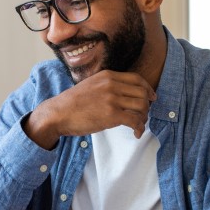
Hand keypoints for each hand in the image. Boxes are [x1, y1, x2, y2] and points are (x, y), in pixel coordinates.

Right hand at [25, 70, 156, 148]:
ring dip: (144, 118)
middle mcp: (112, 85)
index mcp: (108, 76)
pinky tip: (136, 133)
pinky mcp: (112, 115)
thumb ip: (107, 85)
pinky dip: (140, 128)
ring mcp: (112, 99)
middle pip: (142, 93)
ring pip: (141, 106)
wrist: (58, 113)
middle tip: (143, 115)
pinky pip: (135, 120)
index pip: (137, 79)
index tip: (151, 97)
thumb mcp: (91, 85)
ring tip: (138, 125)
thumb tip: (123, 94)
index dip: (148, 89)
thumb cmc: (72, 103)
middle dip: (147, 106)